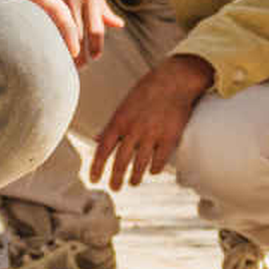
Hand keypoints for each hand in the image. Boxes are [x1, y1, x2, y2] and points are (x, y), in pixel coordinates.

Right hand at [24, 0, 120, 61]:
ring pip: (61, 29)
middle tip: (77, 68)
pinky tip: (44, 45)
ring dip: (62, 48)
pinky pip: (44, 19)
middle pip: (79, 34)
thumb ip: (103, 8)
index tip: (94, 58)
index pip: (97, 29)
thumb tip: (118, 25)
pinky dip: (46, 33)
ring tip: (62, 62)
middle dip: (79, 54)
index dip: (96, 47)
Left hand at [91, 52, 211, 190]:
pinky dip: (154, 168)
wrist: (174, 79)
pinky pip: (159, 161)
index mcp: (119, 120)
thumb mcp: (124, 105)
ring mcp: (152, 134)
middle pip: (121, 162)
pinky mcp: (170, 137)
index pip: (103, 149)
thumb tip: (97, 140)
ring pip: (139, 165)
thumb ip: (112, 125)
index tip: (93, 180)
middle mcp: (134, 129)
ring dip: (135, 177)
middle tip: (114, 188)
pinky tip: (152, 171)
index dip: (96, 167)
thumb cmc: (147, 91)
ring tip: (133, 182)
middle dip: (115, 179)